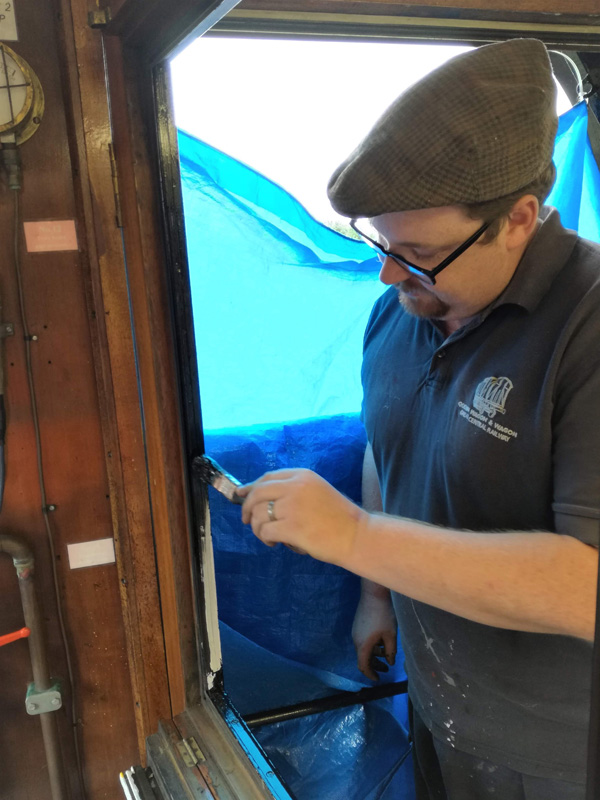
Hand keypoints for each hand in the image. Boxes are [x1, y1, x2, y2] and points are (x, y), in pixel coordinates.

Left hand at [237, 468, 365, 564]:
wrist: (356, 535)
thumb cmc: (339, 518)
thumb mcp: (317, 492)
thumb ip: (292, 491)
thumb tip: (260, 498)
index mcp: (302, 476)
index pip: (268, 478)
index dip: (251, 487)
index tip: (241, 496)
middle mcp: (295, 487)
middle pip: (257, 493)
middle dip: (247, 507)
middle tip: (247, 520)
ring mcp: (292, 507)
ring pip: (259, 514)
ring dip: (258, 528)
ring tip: (269, 537)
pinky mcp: (291, 527)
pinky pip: (265, 531)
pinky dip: (265, 538)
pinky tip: (275, 543)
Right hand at [352, 588, 396, 680]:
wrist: (373, 593)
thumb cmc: (383, 615)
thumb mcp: (391, 635)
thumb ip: (390, 651)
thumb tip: (390, 662)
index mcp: (363, 645)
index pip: (363, 666)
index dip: (370, 674)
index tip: (378, 679)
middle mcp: (356, 640)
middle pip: (363, 658)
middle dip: (374, 665)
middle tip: (386, 669)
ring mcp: (356, 631)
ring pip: (364, 648)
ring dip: (374, 654)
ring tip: (387, 654)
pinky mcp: (358, 624)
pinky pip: (364, 640)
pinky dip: (372, 646)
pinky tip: (382, 641)